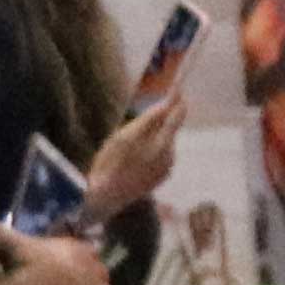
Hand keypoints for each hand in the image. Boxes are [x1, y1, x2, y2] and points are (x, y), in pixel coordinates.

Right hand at [85, 87, 184, 222]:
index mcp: (163, 145)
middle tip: (139, 118)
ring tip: (128, 143)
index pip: (176, 116)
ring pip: (164, 142)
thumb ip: (150, 119)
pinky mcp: (159, 179)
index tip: (179, 86)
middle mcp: (170, 157)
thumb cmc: (111, 163)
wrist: (105, 198)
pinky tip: (132, 157)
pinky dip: (150, 150)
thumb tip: (168, 104)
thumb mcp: (126, 135)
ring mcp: (166, 170)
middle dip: (160, 119)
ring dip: (153, 135)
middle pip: (169, 129)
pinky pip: (159, 156)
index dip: (177, 100)